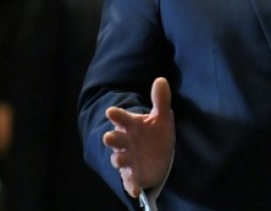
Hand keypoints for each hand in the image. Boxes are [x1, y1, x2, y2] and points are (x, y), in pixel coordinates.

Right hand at [102, 77, 175, 197]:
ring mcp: (128, 159)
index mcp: (131, 125)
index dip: (116, 115)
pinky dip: (131, 186)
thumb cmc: (156, 133)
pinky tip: (135, 191)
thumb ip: (160, 100)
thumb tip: (161, 79)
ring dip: (118, 159)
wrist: (160, 156)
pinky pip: (130, 181)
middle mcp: (125, 142)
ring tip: (120, 160)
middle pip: (115, 139)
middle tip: (108, 137)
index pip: (121, 118)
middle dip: (111, 138)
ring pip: (119, 159)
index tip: (111, 111)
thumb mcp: (162, 117)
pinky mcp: (133, 175)